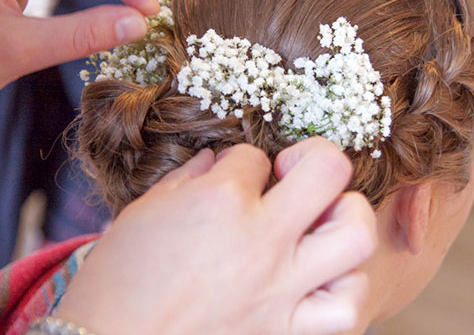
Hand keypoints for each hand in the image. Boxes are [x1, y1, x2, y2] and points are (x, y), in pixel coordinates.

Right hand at [57, 137, 376, 334]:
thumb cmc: (116, 284)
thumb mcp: (143, 214)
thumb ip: (187, 179)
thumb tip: (217, 160)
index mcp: (218, 202)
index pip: (253, 156)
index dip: (243, 162)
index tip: (232, 178)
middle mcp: (260, 240)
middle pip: (329, 170)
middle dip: (317, 158)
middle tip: (296, 175)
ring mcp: (280, 289)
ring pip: (357, 236)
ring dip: (347, 220)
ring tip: (322, 225)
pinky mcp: (285, 332)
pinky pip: (346, 310)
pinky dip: (345, 289)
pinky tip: (323, 279)